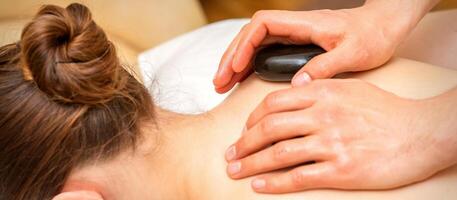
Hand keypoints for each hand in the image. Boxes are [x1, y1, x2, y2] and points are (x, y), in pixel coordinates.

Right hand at [213, 7, 399, 92]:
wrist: (385, 26)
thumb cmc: (374, 36)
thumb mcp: (355, 53)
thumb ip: (326, 66)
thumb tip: (297, 84)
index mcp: (306, 24)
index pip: (263, 25)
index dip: (245, 44)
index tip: (237, 67)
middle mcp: (295, 27)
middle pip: (251, 35)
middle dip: (231, 57)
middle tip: (218, 82)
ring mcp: (293, 35)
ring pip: (254, 43)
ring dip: (236, 61)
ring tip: (222, 84)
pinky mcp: (296, 43)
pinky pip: (265, 51)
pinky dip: (249, 64)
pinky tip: (241, 79)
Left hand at [225, 79, 453, 192]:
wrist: (422, 132)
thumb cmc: (388, 110)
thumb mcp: (352, 88)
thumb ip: (321, 89)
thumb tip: (294, 94)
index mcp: (323, 94)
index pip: (274, 103)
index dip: (252, 118)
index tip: (244, 129)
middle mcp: (323, 116)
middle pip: (269, 129)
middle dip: (243, 143)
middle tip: (230, 154)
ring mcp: (331, 143)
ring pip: (278, 153)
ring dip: (251, 163)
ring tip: (235, 171)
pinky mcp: (341, 170)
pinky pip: (298, 176)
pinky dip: (274, 182)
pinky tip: (259, 185)